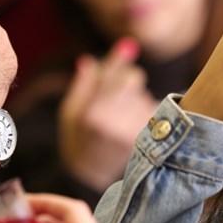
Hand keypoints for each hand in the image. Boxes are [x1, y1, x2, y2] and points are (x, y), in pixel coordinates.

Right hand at [58, 38, 157, 191]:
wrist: (90, 177)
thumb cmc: (77, 138)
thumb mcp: (70, 111)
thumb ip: (84, 84)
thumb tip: (90, 59)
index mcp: (91, 115)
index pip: (114, 76)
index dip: (120, 59)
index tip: (129, 45)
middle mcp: (113, 125)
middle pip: (133, 80)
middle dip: (127, 80)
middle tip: (116, 92)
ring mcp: (131, 134)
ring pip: (144, 95)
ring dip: (135, 99)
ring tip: (118, 118)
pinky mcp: (145, 140)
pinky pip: (152, 111)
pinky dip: (143, 112)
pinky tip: (129, 126)